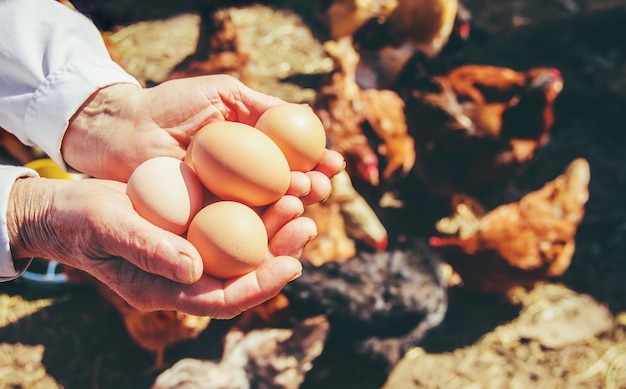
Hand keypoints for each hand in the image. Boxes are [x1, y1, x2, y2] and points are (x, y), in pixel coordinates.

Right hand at [7, 177, 318, 317]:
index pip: (224, 300)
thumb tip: (195, 269)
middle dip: (280, 253)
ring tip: (299, 198)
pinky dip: (255, 208)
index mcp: (168, 289)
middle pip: (245, 274)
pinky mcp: (193, 227)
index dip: (260, 286)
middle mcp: (187, 274)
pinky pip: (232, 224)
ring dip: (274, 227)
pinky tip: (274, 185)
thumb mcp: (110, 228)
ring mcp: (192, 251)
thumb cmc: (80, 221)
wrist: (66, 209)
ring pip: (244, 248)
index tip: (291, 265)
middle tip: (306, 224)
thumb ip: (149, 250)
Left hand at [62, 74, 343, 202]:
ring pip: (266, 210)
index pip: (291, 160)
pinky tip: (275, 221)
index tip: (333, 165)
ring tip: (305, 198)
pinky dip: (259, 226)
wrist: (121, 129)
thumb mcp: (222, 93)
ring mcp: (224, 202)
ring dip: (290, 207)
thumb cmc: (169, 105)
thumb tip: (307, 118)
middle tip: (322, 187)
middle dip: (310, 189)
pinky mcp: (204, 222)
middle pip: (285, 189)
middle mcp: (241, 179)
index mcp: (249, 150)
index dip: (315, 164)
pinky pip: (236, 227)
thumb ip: (262, 106)